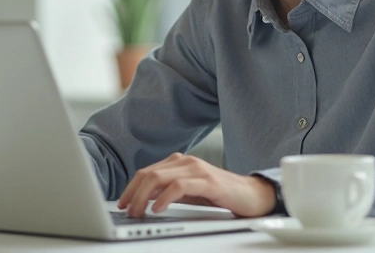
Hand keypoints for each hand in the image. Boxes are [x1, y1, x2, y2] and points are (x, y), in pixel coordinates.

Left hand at [117, 152, 275, 217]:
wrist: (253, 195)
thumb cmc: (222, 195)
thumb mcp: (190, 194)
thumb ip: (169, 192)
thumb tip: (145, 200)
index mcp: (180, 163)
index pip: (147, 172)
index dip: (131, 188)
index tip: (122, 203)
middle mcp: (186, 162)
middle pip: (148, 173)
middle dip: (132, 193)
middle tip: (126, 211)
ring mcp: (197, 169)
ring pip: (159, 178)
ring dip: (143, 197)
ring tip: (137, 212)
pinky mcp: (208, 181)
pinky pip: (179, 186)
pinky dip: (164, 198)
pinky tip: (157, 209)